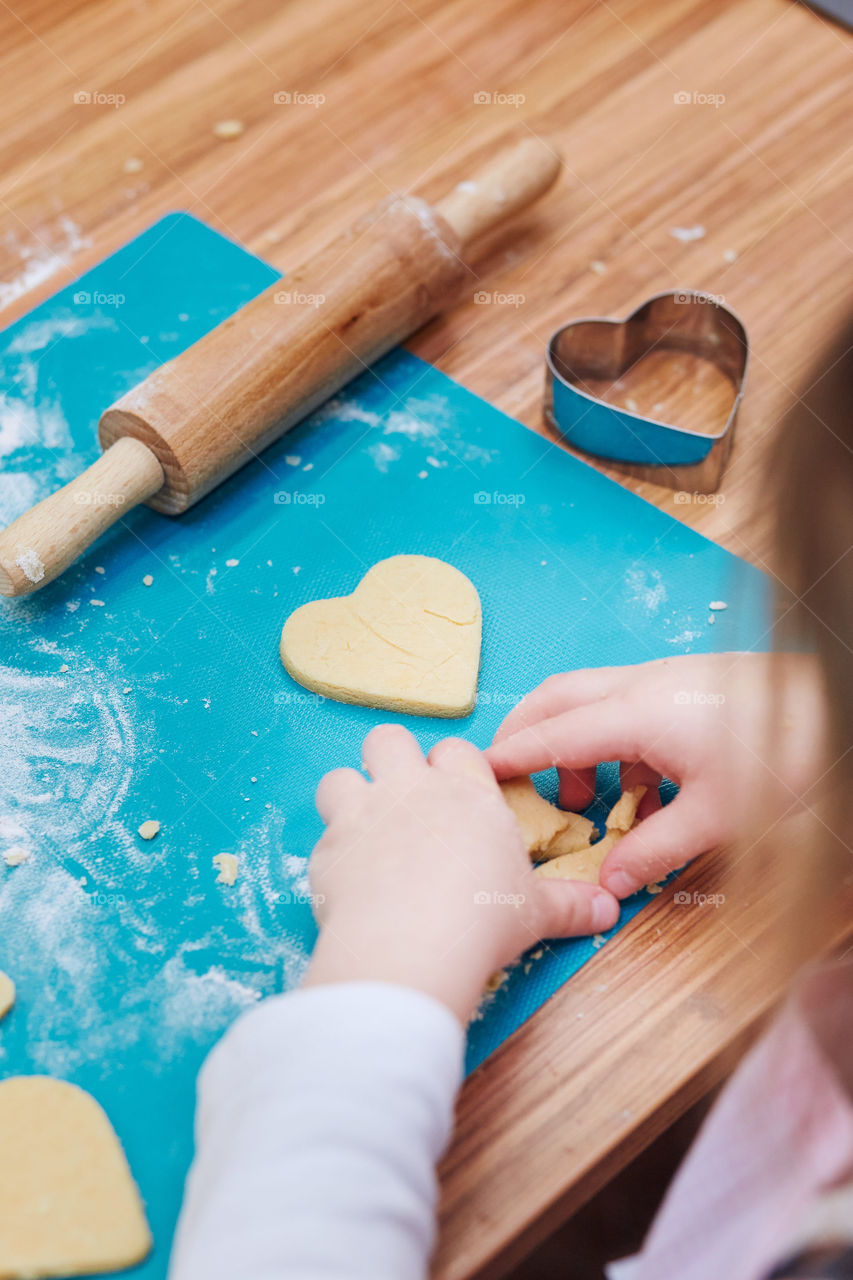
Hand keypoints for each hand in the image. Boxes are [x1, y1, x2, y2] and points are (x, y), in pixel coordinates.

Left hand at [303, 724, 618, 1023]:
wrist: (411, 947)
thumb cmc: (482, 921)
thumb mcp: (535, 913)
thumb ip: (570, 905)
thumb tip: (609, 909)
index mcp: (467, 793)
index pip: (457, 750)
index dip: (454, 766)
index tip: (457, 792)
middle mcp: (411, 790)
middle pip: (389, 739)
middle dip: (391, 759)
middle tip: (405, 798)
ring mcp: (363, 814)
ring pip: (340, 776)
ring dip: (349, 796)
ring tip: (364, 829)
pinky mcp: (326, 849)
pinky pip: (320, 835)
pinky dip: (331, 852)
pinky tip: (347, 881)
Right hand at [486, 652, 825, 898]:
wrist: (833, 710)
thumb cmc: (781, 755)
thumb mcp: (715, 816)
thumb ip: (655, 850)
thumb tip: (611, 883)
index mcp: (634, 713)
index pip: (550, 734)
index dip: (507, 757)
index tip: (472, 773)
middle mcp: (638, 687)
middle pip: (555, 699)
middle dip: (524, 736)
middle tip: (509, 781)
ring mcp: (662, 681)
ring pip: (590, 702)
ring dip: (573, 747)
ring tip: (583, 803)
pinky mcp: (684, 686)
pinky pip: (625, 709)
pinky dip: (612, 745)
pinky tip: (639, 790)